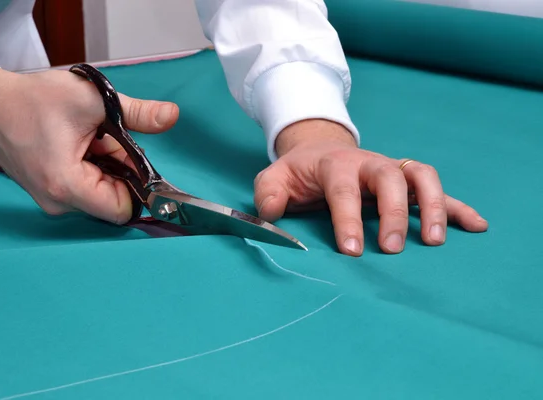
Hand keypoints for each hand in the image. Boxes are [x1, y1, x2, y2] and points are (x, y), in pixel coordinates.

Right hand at [0, 62, 178, 222]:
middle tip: (107, 140)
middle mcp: (58, 203)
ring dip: (107, 169)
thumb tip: (171, 116)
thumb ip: (137, 113)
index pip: (123, 209)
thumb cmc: (33, 99)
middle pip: (114, 201)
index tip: (134, 158)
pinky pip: (86, 190)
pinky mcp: (51, 195)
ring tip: (90, 140)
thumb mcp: (92, 99)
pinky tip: (80, 146)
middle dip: (121, 171)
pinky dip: (92, 170)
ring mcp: (52, 202)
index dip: (138, 185)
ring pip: (102, 195)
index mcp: (67, 185)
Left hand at [254, 119, 487, 255]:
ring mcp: (391, 170)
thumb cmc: (298, 172)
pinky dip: (457, 206)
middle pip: (390, 179)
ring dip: (433, 206)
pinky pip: (436, 189)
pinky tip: (475, 226)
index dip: (348, 220)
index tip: (352, 251)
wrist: (320, 149)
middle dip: (394, 213)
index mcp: (335, 165)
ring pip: (421, 177)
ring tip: (435, 242)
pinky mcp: (406, 181)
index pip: (343, 190)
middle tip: (393, 249)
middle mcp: (368, 164)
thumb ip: (268, 194)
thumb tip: (270, 214)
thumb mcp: (274, 178)